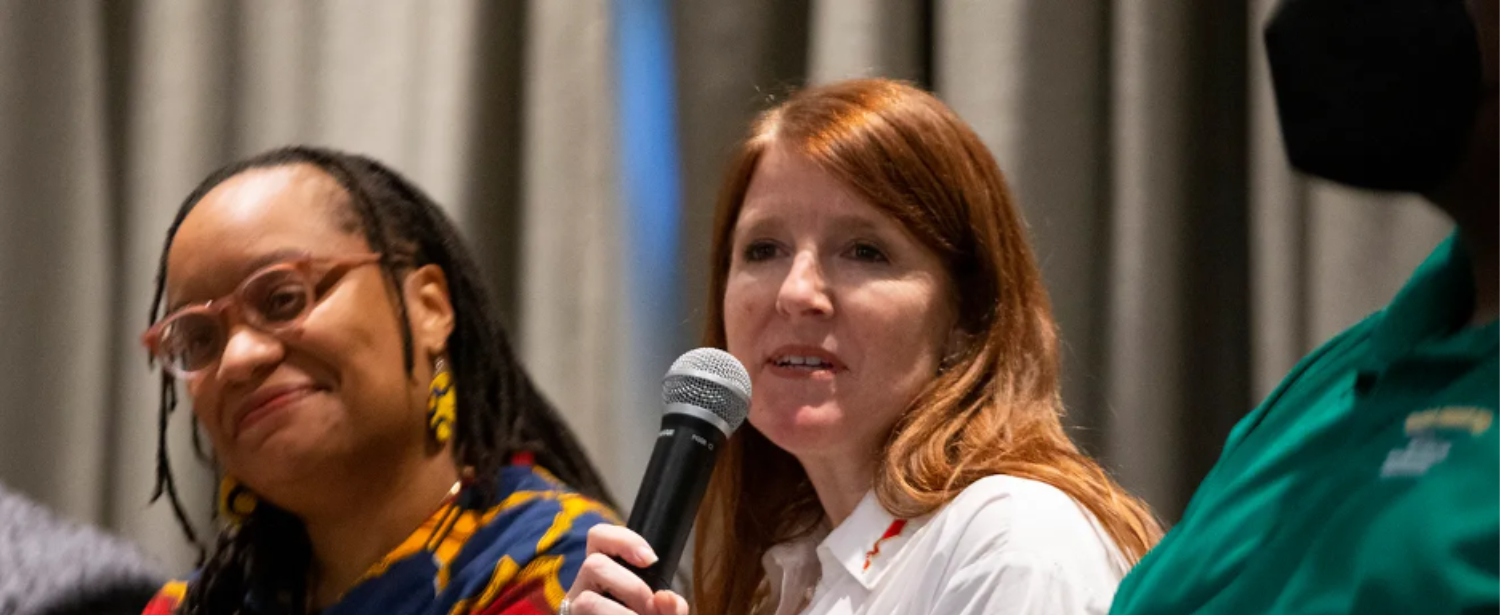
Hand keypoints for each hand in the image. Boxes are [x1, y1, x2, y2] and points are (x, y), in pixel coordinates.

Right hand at [563, 525, 688, 614]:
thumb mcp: (658, 614)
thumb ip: (670, 609)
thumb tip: (668, 599)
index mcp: (604, 574)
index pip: (599, 537)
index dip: (623, 540)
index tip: (651, 559)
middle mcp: (582, 588)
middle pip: (593, 565)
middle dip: (631, 586)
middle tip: (650, 608)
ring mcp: (574, 611)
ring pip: (586, 600)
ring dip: (620, 612)